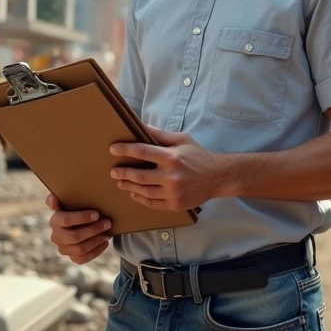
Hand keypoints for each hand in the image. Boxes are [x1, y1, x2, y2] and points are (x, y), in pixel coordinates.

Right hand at [46, 192, 112, 264]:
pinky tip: (104, 242)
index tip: (97, 214)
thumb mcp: (67, 201)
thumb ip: (57, 198)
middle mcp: (56, 236)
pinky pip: (83, 258)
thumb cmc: (75, 209)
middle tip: (107, 223)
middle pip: (75, 236)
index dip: (82, 218)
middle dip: (93, 230)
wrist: (78, 224)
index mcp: (55, 221)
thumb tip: (53, 199)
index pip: (66, 220)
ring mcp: (63, 249)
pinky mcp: (72, 257)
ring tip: (107, 233)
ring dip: (96, 240)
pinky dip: (96, 251)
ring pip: (80, 248)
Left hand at [109, 126, 229, 210]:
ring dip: (128, 186)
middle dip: (123, 172)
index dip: (126, 150)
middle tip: (113, 171)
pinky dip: (140, 198)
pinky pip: (152, 203)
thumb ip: (160, 135)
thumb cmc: (198, 155)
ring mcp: (173, 192)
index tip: (113, 149)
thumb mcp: (181, 139)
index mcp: (171, 157)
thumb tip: (141, 126)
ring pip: (143, 191)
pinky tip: (134, 194)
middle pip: (139, 175)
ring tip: (120, 182)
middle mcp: (171, 176)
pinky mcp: (175, 204)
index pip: (143, 151)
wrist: (217, 176)